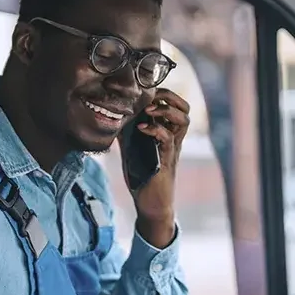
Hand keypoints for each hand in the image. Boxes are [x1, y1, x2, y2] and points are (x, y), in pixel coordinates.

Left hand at [132, 88, 188, 247]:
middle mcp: (174, 138)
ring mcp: (172, 149)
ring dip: (166, 109)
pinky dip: (155, 129)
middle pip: (184, 108)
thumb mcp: (131, 149)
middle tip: (150, 96)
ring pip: (183, 120)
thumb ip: (126, 133)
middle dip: (168, 96)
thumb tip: (110, 117)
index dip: (164, 93)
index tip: (145, 91)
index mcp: (167, 133)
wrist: (150, 204)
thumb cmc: (142, 177)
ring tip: (149, 109)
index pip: (175, 105)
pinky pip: (168, 139)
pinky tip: (142, 128)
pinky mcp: (167, 160)